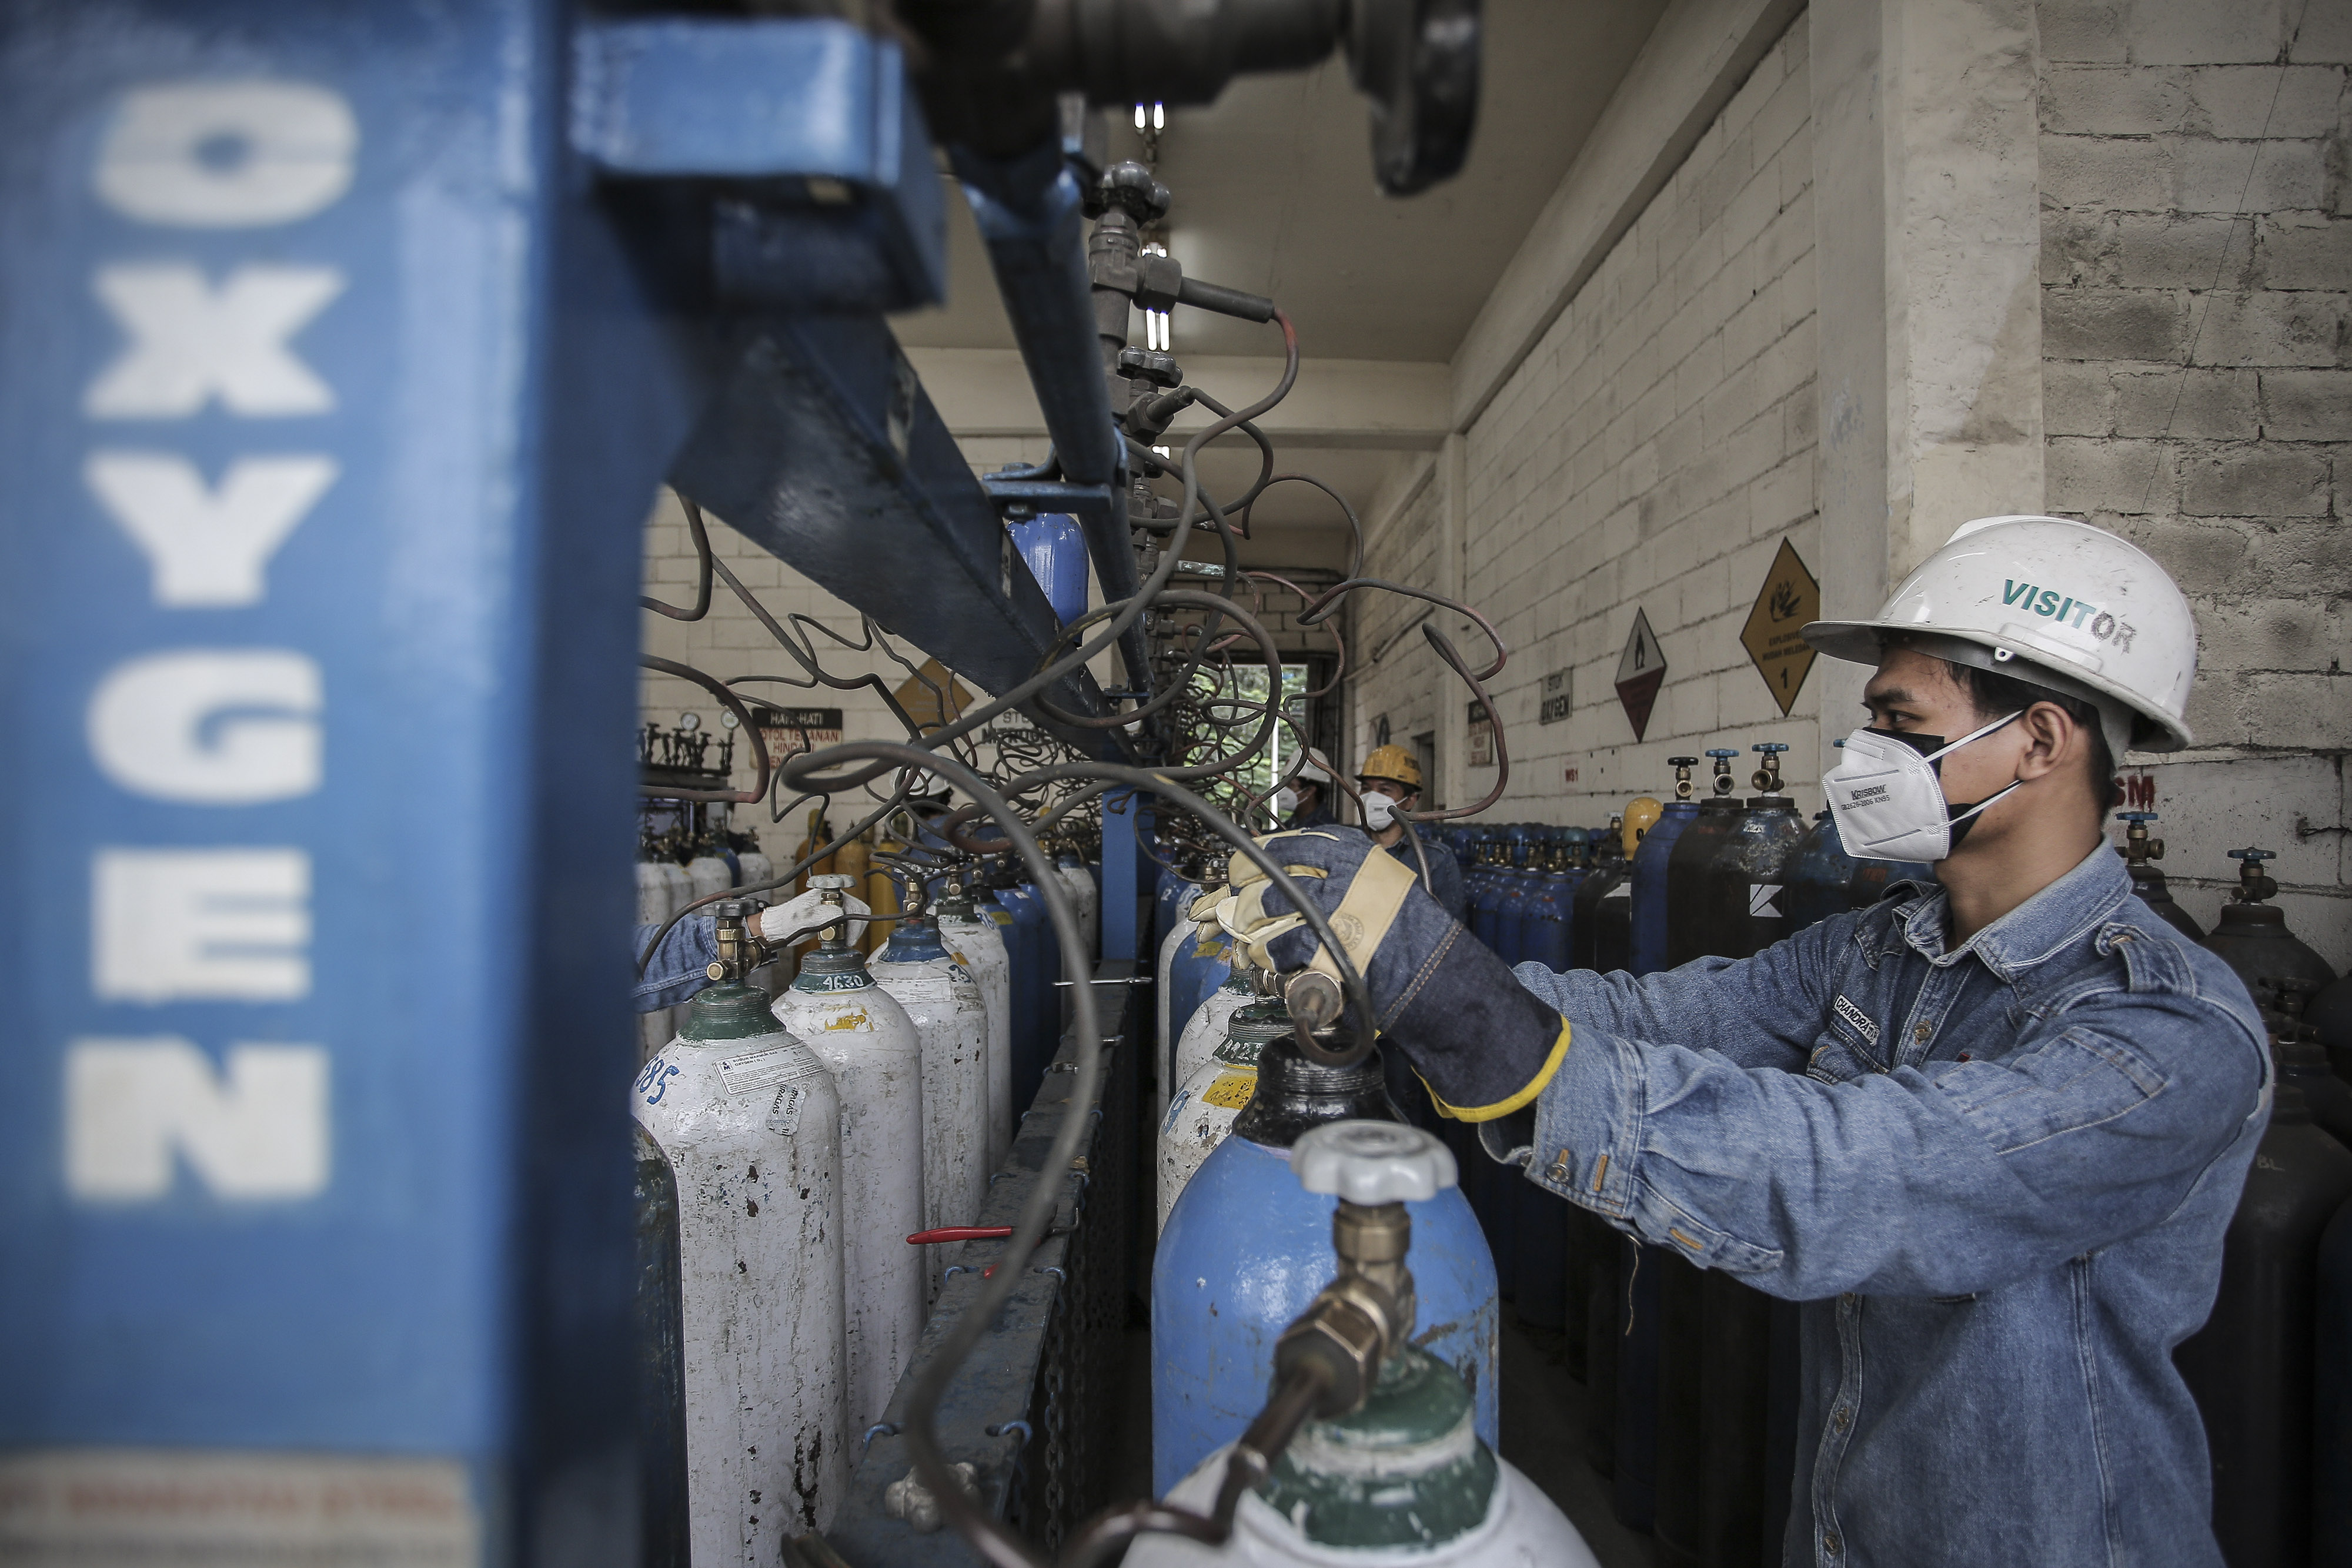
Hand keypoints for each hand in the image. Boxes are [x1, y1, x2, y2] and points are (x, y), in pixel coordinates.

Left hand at [1210, 828, 1568, 1121]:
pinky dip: (1264, 955)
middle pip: (1269, 871)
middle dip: (1239, 884)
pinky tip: (1263, 958)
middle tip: (1226, 896)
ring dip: (1247, 921)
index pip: (1291, 842)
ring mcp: (1331, 915)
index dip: (1259, 853)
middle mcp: (1340, 877)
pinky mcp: (1322, 954)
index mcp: (1356, 854)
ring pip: (1266, 909)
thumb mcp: (1383, 884)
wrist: (1440, 978)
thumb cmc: (1413, 933)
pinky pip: (1276, 950)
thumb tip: (1287, 871)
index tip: (1241, 862)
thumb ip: (1341, 874)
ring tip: (1242, 930)